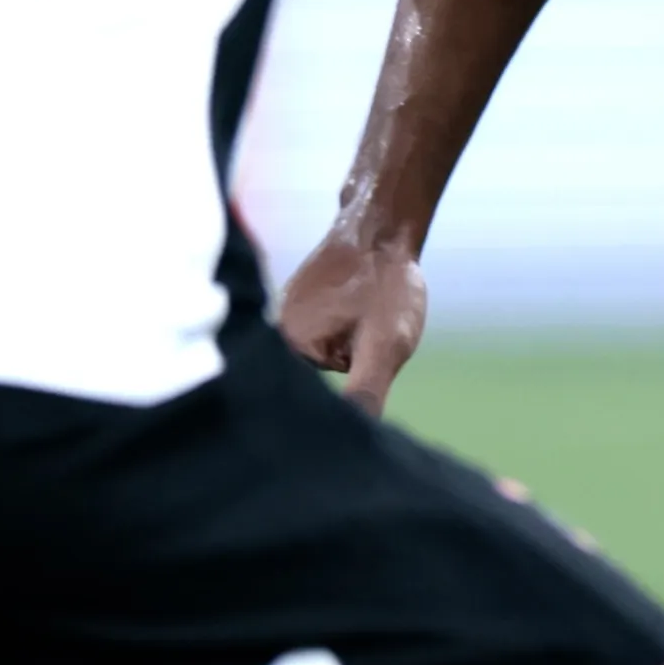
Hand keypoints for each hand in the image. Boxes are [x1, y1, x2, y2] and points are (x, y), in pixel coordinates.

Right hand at [276, 225, 431, 414]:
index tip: (367, 346)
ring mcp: (287, 314)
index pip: (318, 395)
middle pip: (321, 376)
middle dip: (352, 363)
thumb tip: (349, 439)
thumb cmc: (386, 285)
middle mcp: (277, 331)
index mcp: (289, 346)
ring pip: (326, 354)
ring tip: (367, 316)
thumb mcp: (384, 347)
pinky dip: (346, 328)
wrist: (384, 226)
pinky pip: (324, 332)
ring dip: (350, 345)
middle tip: (371, 327)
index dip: (353, 383)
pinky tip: (360, 308)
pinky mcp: (301, 302)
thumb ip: (365, 393)